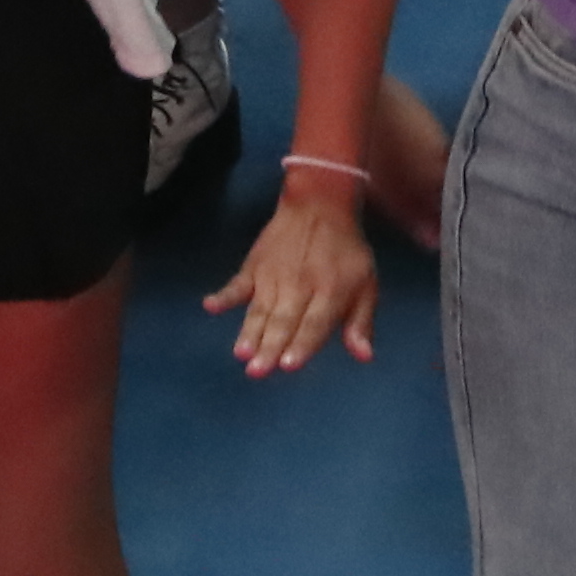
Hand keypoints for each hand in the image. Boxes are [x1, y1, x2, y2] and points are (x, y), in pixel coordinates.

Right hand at [203, 179, 379, 375]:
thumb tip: (364, 357)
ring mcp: (273, 276)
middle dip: (270, 347)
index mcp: (330, 291)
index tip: (289, 366)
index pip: (314, 323)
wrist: (319, 205)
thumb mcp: (366, 284)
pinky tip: (210, 306)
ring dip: (249, 331)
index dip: (301, 344)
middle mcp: (300, 286)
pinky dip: (223, 295)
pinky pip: (237, 284)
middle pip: (283, 321)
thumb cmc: (345, 252)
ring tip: (241, 353)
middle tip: (257, 371)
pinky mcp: (254, 267)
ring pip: (261, 309)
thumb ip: (360, 322)